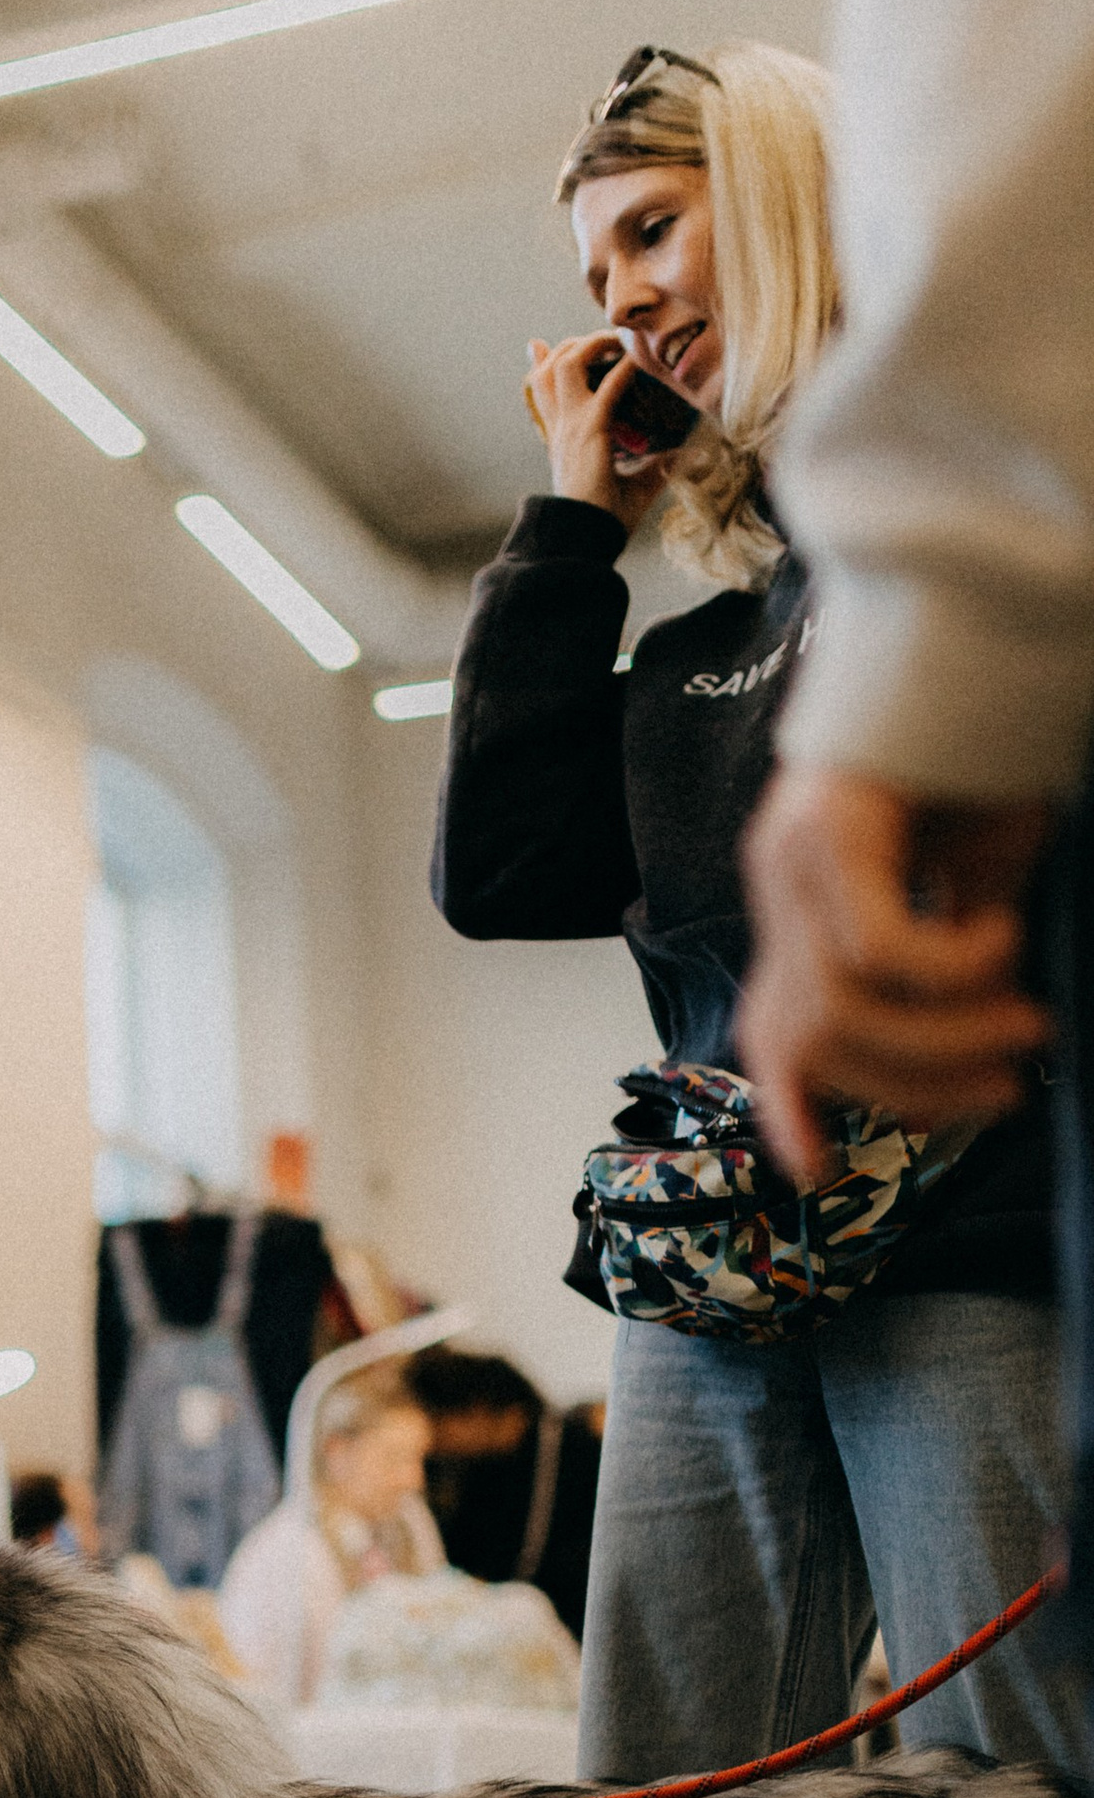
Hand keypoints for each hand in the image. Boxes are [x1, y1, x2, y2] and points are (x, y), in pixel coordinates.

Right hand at [525, 334, 671, 531]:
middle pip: (549, 367)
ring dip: (592, 345)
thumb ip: (655, 461)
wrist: (587, 541)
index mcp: (560, 437)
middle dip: (575, 344)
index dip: (543, 360)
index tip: (552, 344)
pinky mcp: (589, 432)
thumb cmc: (606, 519)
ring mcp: (571, 427)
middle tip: (607, 340)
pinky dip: (625, 367)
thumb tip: (688, 449)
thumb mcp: (632, 482)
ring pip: (564, 365)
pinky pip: (607, 387)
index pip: (540, 388)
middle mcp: (561, 427)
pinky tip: (638, 360)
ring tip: (617, 342)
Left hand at [737, 768, 1051, 1182]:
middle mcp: (780, 881)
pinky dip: (946, 967)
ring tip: (1026, 1019)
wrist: (974, 625)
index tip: (823, 1172)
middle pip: (813, 1038)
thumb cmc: (981, 753)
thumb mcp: (972, 875)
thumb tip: (987, 1029)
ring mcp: (794, 852)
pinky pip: (874, 945)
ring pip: (846, 1004)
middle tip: (1012, 1080)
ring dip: (947, 1035)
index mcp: (799, 902)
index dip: (790, 1107)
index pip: (772, 1027)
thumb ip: (956, 952)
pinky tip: (1000, 933)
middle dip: (915, 1084)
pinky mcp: (829, 824)